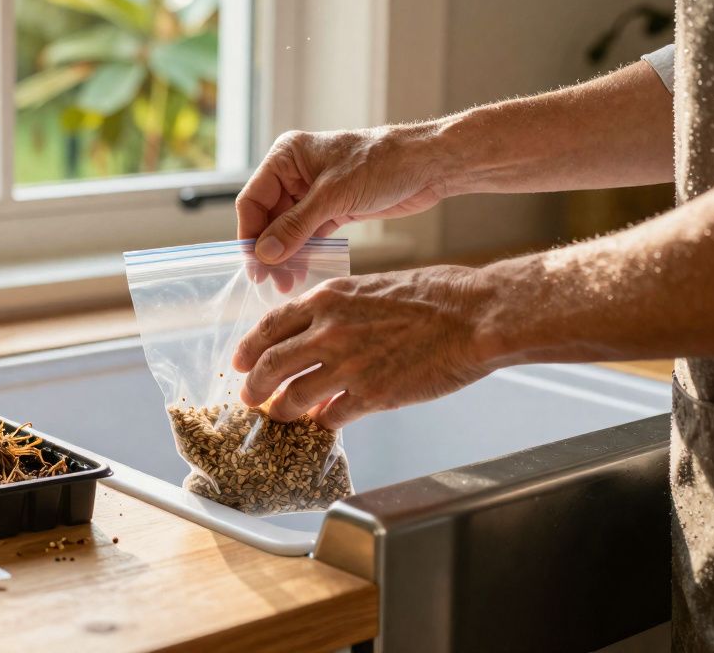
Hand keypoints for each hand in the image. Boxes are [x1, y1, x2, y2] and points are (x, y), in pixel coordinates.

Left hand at [231, 266, 493, 427]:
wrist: (473, 316)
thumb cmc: (434, 297)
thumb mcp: (371, 288)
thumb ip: (337, 312)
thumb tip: (316, 335)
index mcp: (328, 299)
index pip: (270, 326)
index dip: (249, 348)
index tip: (240, 360)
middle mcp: (329, 331)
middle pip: (270, 365)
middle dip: (254, 386)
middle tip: (249, 397)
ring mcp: (348, 365)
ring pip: (293, 397)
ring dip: (282, 410)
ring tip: (280, 415)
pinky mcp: (372, 395)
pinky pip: (332, 417)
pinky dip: (323, 423)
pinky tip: (324, 423)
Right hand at [236, 126, 453, 264]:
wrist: (427, 165)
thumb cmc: (382, 164)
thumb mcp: (333, 196)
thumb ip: (296, 226)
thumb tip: (264, 254)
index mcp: (286, 157)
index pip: (253, 200)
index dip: (250, 234)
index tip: (255, 266)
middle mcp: (294, 173)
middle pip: (267, 218)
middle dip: (269, 250)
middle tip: (271, 282)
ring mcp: (312, 193)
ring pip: (286, 230)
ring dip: (285, 256)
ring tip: (286, 284)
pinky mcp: (332, 209)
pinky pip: (307, 235)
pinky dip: (303, 253)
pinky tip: (301, 272)